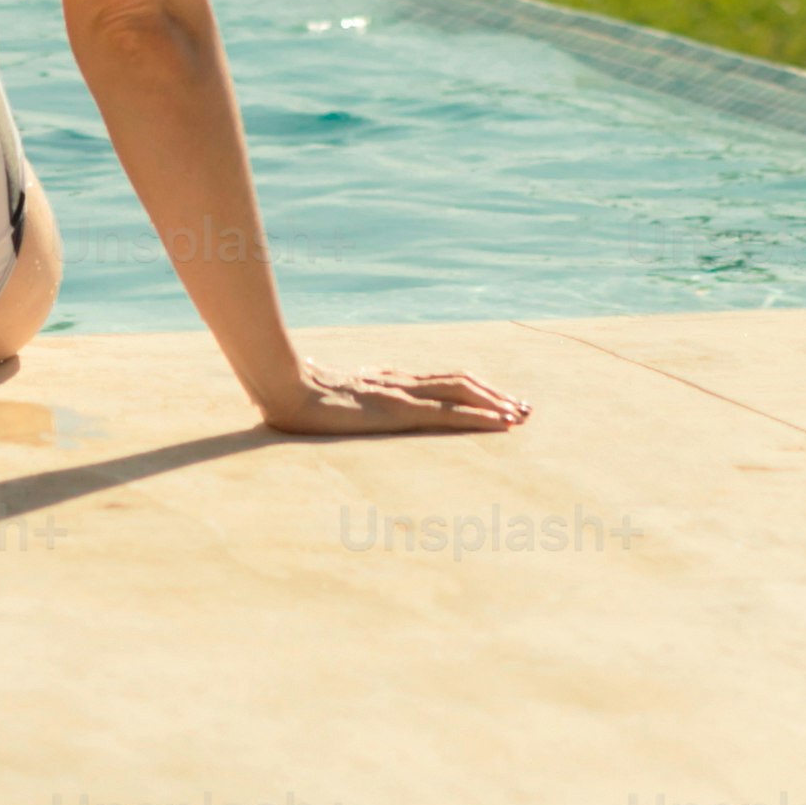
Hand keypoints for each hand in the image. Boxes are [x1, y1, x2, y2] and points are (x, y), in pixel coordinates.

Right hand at [261, 362, 530, 435]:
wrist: (282, 386)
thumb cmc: (293, 391)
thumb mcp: (320, 395)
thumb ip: (331, 391)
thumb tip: (319, 382)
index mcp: (386, 380)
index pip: (438, 381)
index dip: (470, 389)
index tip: (494, 401)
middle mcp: (401, 382)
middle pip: (460, 382)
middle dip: (494, 395)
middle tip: (523, 408)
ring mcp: (402, 395)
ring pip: (463, 393)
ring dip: (495, 404)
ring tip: (520, 416)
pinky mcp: (400, 411)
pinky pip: (450, 415)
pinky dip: (481, 418)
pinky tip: (501, 424)